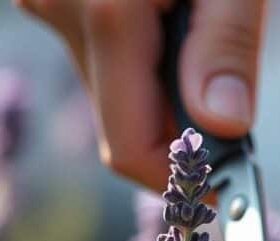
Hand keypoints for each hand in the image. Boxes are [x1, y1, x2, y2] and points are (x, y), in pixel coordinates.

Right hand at [15, 0, 264, 188]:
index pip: (131, 149)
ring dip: (162, 91)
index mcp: (107, 10)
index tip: (231, 185)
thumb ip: (226, 47)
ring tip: (201, 29)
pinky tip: (170, 15)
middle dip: (181, 131)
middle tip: (233, 98)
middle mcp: (60, 12)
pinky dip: (141, 58)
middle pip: (122, 126)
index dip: (182, 181)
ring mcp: (46, 4)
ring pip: (110, 94)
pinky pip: (100, 57)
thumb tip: (223, 126)